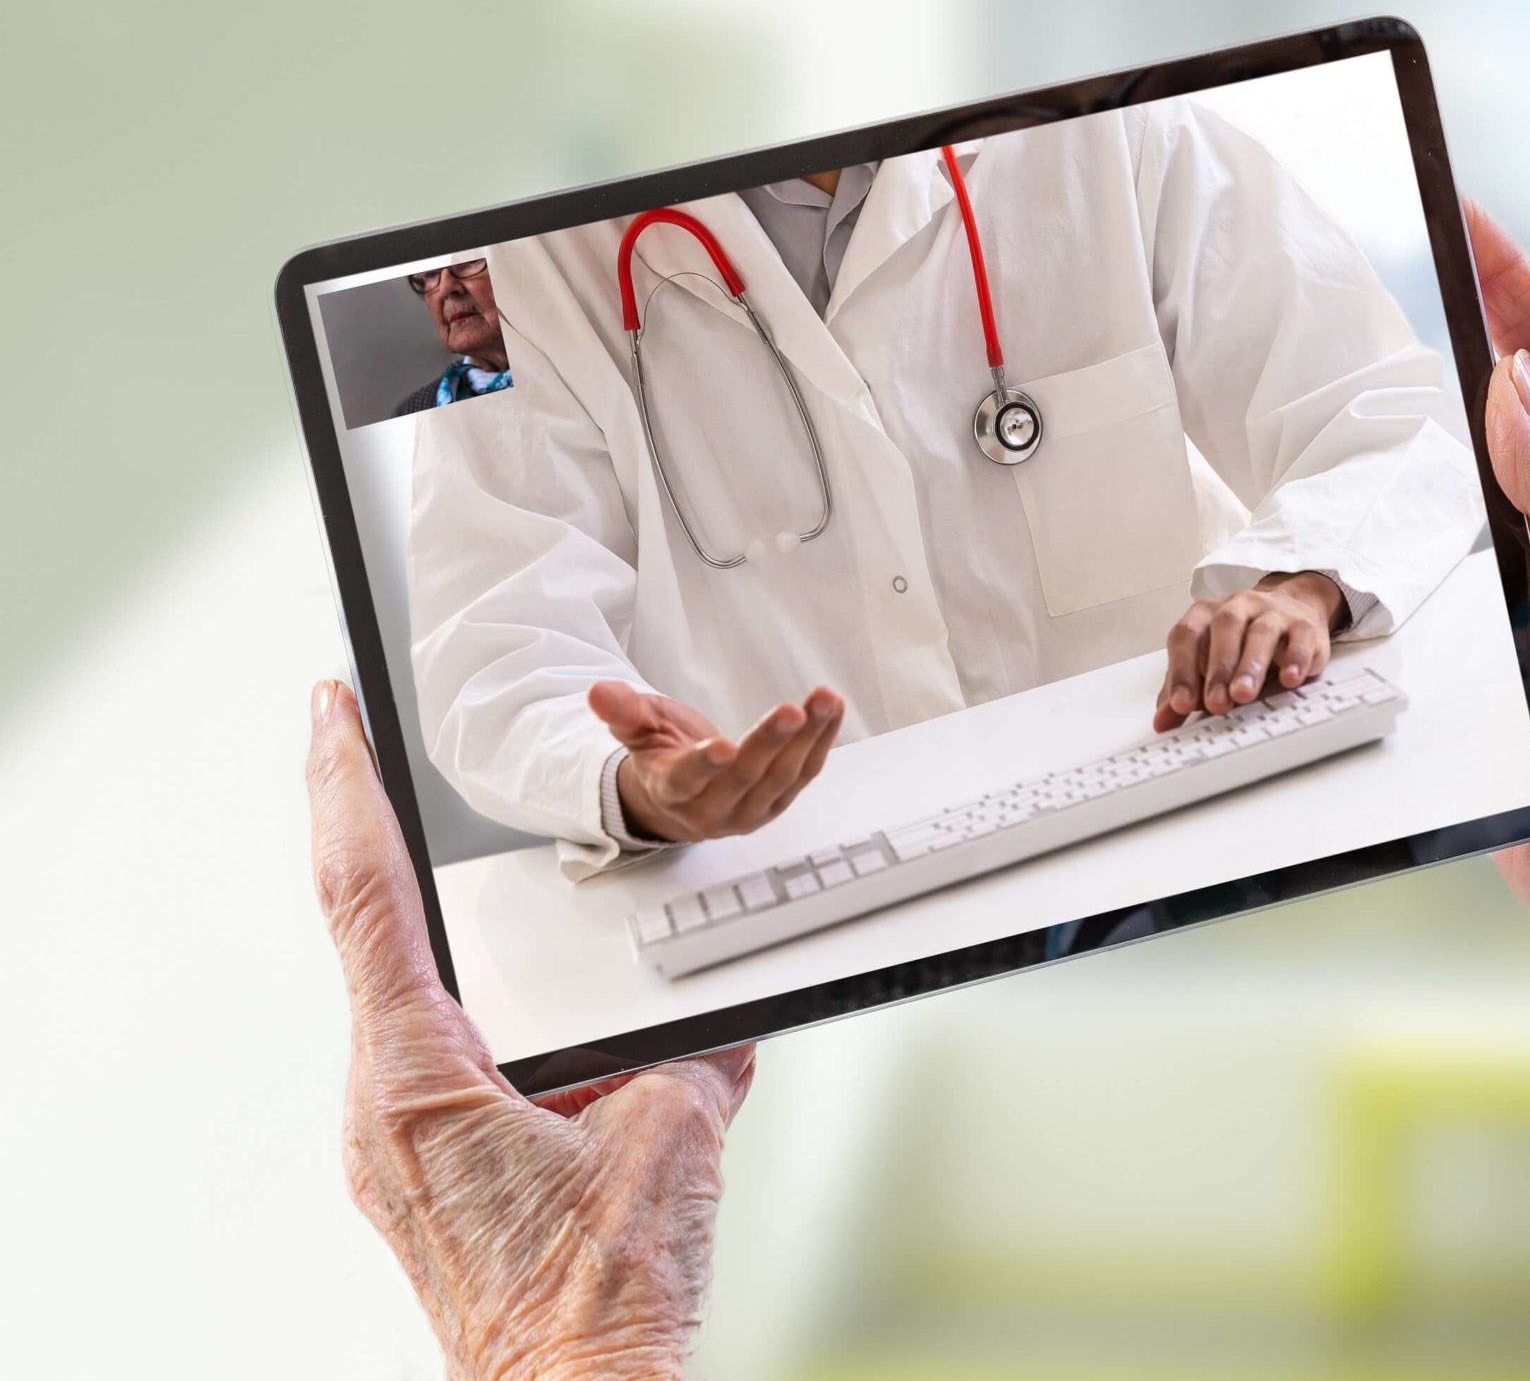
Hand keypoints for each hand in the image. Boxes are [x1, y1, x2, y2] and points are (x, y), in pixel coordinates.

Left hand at [308, 680, 752, 1380]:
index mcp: (419, 1081)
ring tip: (529, 923)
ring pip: (423, 1010)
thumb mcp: (673, 1137)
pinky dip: (500, 1026)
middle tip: (392, 753)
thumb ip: (690, 1056)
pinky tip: (566, 1043)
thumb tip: (716, 1029)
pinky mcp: (434, 1185)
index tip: (329, 710)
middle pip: (379, 940)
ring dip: (469, 953)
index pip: (367, 898)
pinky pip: (453, 1070)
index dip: (344, 788)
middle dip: (399, 849)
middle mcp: (388, 1111)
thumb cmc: (600, 1305)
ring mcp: (402, 1153)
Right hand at [590, 681, 844, 844]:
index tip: (723, 744)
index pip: (687, 781)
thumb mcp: (636, 730)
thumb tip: (599, 692)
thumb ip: (623, 712)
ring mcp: (749, 811)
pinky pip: (803, 773)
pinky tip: (831, 711)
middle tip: (792, 710)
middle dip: (770, 742)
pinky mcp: (777, 803)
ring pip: (782, 776)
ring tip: (824, 700)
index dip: (704, 765)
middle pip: (745, 777)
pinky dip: (820, 741)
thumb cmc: (660, 756)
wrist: (680, 800)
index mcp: (672, 791)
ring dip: (808, 737)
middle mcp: (712, 809)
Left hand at [1153, 570, 1347, 731]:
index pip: (1187, 636)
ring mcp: (1273, 613)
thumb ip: (1185, 689)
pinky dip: (1296, 659)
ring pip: (1261, 632)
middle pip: (1224, 628)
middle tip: (1215, 703)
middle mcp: (1238, 606)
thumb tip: (1162, 721)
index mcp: (1206, 614)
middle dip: (1218, 668)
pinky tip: (1290, 680)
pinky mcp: (1305, 625)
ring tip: (1244, 695)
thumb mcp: (1208, 662)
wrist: (1292, 608)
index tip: (1181, 704)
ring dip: (1251, 665)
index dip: (1182, 670)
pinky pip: (1300, 638)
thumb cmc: (1242, 641)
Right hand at [1471, 199, 1529, 1096]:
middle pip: (1529, 398)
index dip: (1516, 284)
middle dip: (1477, 318)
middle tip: (1423, 243)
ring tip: (1400, 323)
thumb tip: (1519, 390)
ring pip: (1483, 464)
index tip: (1464, 212)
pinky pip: (1451, 546)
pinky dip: (1416, 498)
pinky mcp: (1512, 639)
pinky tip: (1389, 464)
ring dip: (1441, 402)